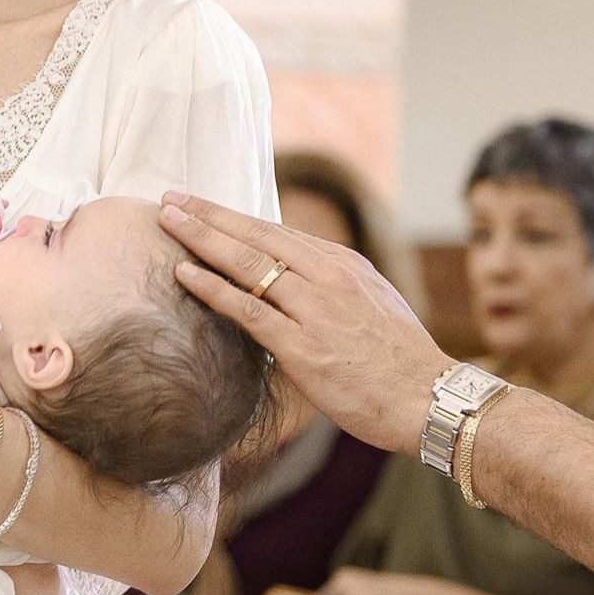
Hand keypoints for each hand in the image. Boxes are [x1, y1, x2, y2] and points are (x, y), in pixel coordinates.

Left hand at [158, 195, 448, 454]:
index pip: (277, 232)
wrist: (427, 397)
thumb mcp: (372, 304)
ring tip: (166, 222)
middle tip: (170, 197)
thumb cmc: (400, 361)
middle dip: (209, 215)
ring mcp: (314, 309)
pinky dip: (213, 288)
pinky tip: (184, 274)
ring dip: (201, 239)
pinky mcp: (302, 347)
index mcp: (343, 264)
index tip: (201, 204)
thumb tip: (294, 280)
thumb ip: (332, 288)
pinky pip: (248, 310)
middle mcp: (327, 276)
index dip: (234, 217)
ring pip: (247, 264)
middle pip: (256, 236)